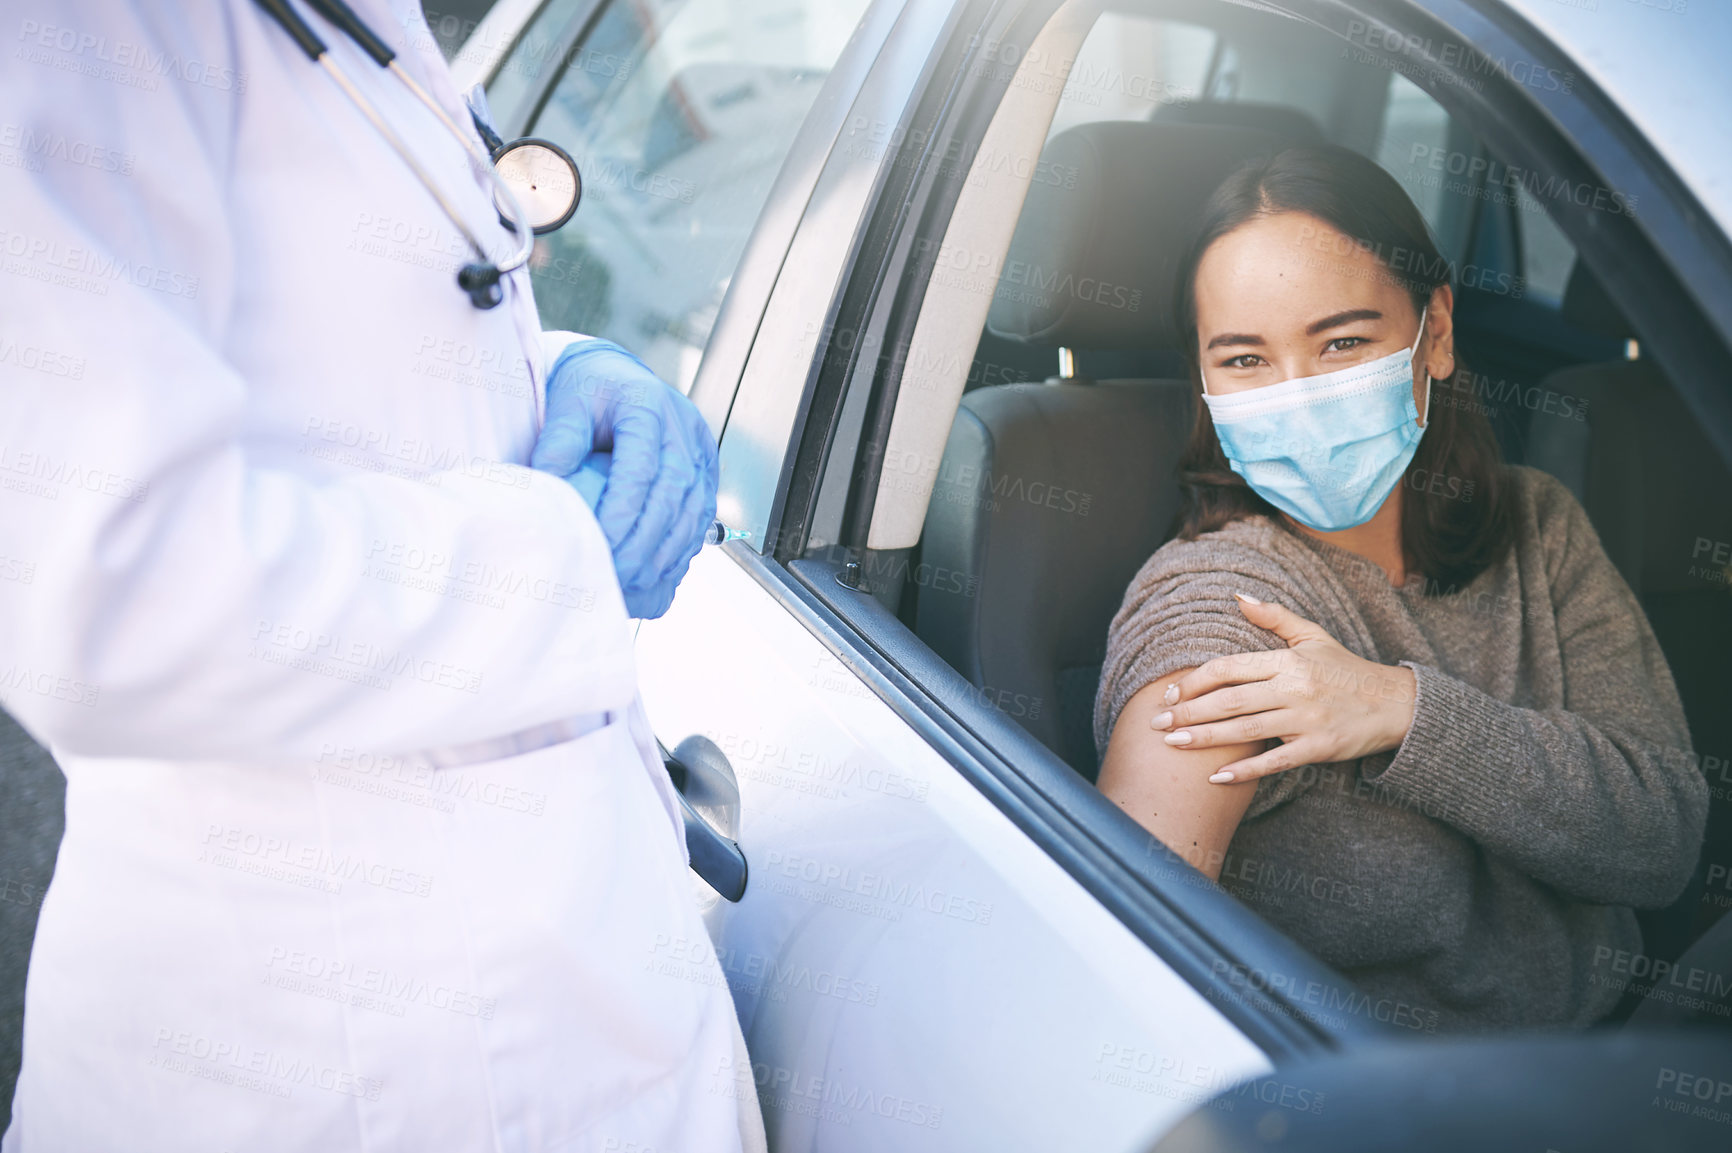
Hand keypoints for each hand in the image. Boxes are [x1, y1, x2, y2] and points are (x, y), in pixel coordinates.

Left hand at [530, 341, 718, 617]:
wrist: (618, 377)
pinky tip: (657, 570)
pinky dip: (680, 547)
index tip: (601, 546)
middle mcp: (683, 429)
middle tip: (618, 576)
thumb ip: (559, 442)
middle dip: (646, 543)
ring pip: (694, 511)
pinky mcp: (707, 470)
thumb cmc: (586, 391)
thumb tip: (547, 487)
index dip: (624, 513)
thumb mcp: (565, 404)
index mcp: (648, 408)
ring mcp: (700, 450)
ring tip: (637, 582)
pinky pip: (701, 516)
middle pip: (674, 497)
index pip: (642, 470)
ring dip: (667, 552)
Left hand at [1150, 593, 1416, 783]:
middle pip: (1229, 700)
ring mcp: (1305, 721)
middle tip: (1157, 722)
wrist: (1394, 704)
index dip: (1196, 680)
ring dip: (1204, 739)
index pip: (1230, 667)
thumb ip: (1274, 617)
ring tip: (1173, 744)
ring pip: (1244, 730)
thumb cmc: (1346, 669)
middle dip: (1188, 712)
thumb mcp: (1313, 636)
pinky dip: (1245, 771)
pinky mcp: (1317, 749)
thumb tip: (1237, 597)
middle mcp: (1294, 689)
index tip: (1171, 692)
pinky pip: (1274, 762)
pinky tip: (1216, 777)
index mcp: (1288, 660)